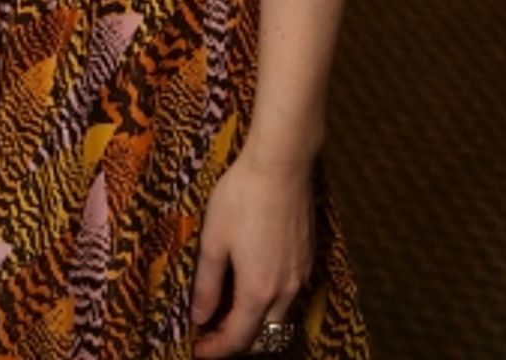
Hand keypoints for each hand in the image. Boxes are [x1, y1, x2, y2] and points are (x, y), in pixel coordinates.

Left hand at [191, 155, 312, 355]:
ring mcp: (301, 275)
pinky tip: (254, 286)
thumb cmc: (241, 198)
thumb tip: (200, 317)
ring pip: (280, 317)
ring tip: (230, 313)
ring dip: (256, 324)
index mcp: (258, 291)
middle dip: (237, 342)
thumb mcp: (213, 240)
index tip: (197, 350)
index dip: (216, 350)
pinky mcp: (308, 258)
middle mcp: (285, 291)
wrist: (281, 164)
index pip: (238, 339)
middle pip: (264, 336)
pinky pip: (290, 295)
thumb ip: (207, 284)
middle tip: (212, 334)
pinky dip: (270, 304)